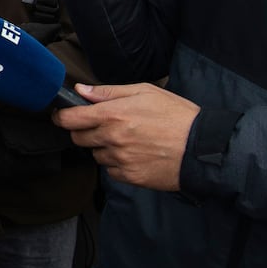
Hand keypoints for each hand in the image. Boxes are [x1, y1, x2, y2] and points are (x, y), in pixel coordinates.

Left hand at [53, 82, 199, 190]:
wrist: (204, 147)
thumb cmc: (177, 115)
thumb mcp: (145, 92)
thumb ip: (109, 92)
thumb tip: (80, 90)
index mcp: (113, 115)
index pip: (69, 119)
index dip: (61, 117)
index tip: (62, 116)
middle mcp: (112, 139)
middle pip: (78, 138)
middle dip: (85, 132)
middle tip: (105, 126)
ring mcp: (120, 160)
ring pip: (96, 155)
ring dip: (105, 148)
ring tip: (130, 140)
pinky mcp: (131, 177)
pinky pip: (112, 171)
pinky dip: (119, 164)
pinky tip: (137, 155)